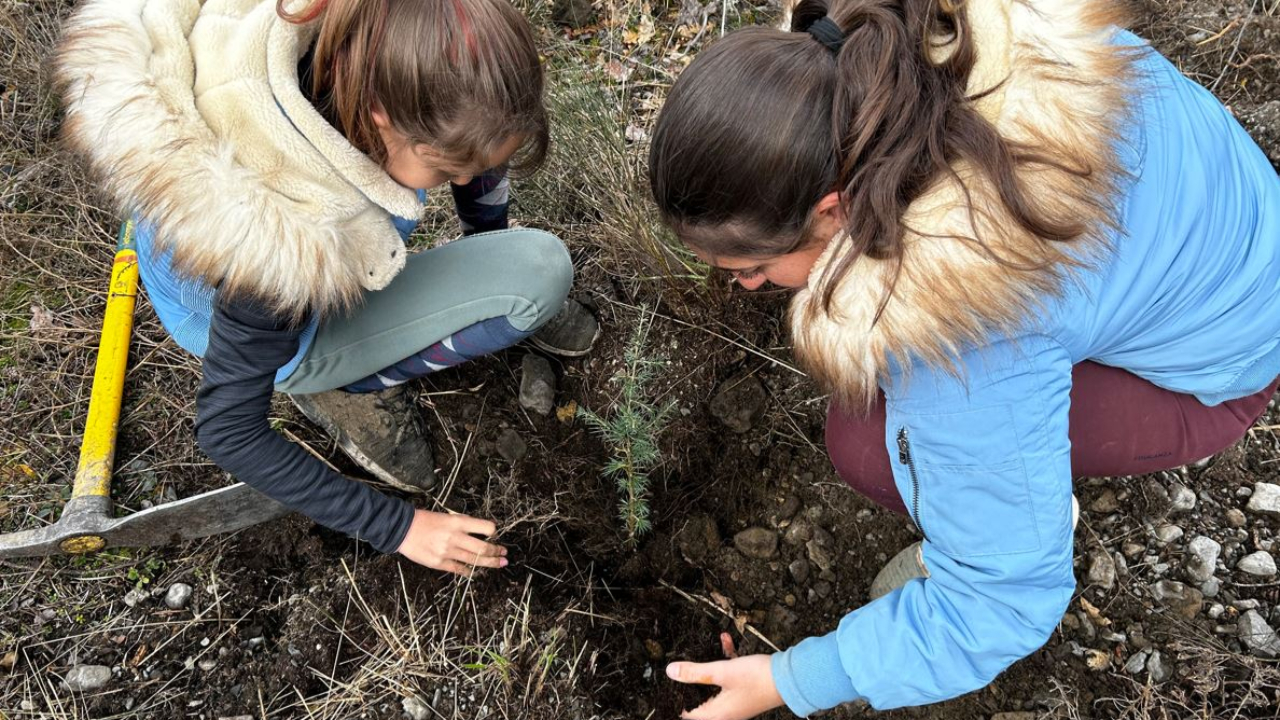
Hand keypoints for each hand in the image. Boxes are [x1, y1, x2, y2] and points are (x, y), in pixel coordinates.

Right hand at [396, 509, 506, 575]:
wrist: (402, 529)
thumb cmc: (424, 520)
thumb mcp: (447, 516)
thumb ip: (463, 524)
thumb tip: (479, 532)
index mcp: (457, 522)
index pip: (485, 527)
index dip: (494, 532)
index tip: (496, 535)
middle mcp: (455, 537)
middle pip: (483, 548)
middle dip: (497, 551)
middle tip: (505, 553)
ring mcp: (447, 551)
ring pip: (475, 560)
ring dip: (490, 562)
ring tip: (500, 563)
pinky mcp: (439, 563)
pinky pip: (459, 569)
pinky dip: (470, 571)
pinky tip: (476, 572)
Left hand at [667, 644, 783, 719]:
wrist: (789, 678)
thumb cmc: (757, 678)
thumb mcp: (721, 671)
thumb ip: (695, 672)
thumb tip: (671, 672)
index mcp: (716, 714)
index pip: (688, 712)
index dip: (677, 697)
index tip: (670, 681)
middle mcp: (726, 712)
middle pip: (699, 697)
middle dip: (692, 679)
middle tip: (683, 664)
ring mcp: (736, 701)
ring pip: (715, 683)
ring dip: (711, 665)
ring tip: (705, 646)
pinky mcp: (744, 690)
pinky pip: (729, 677)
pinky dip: (726, 661)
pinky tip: (726, 641)